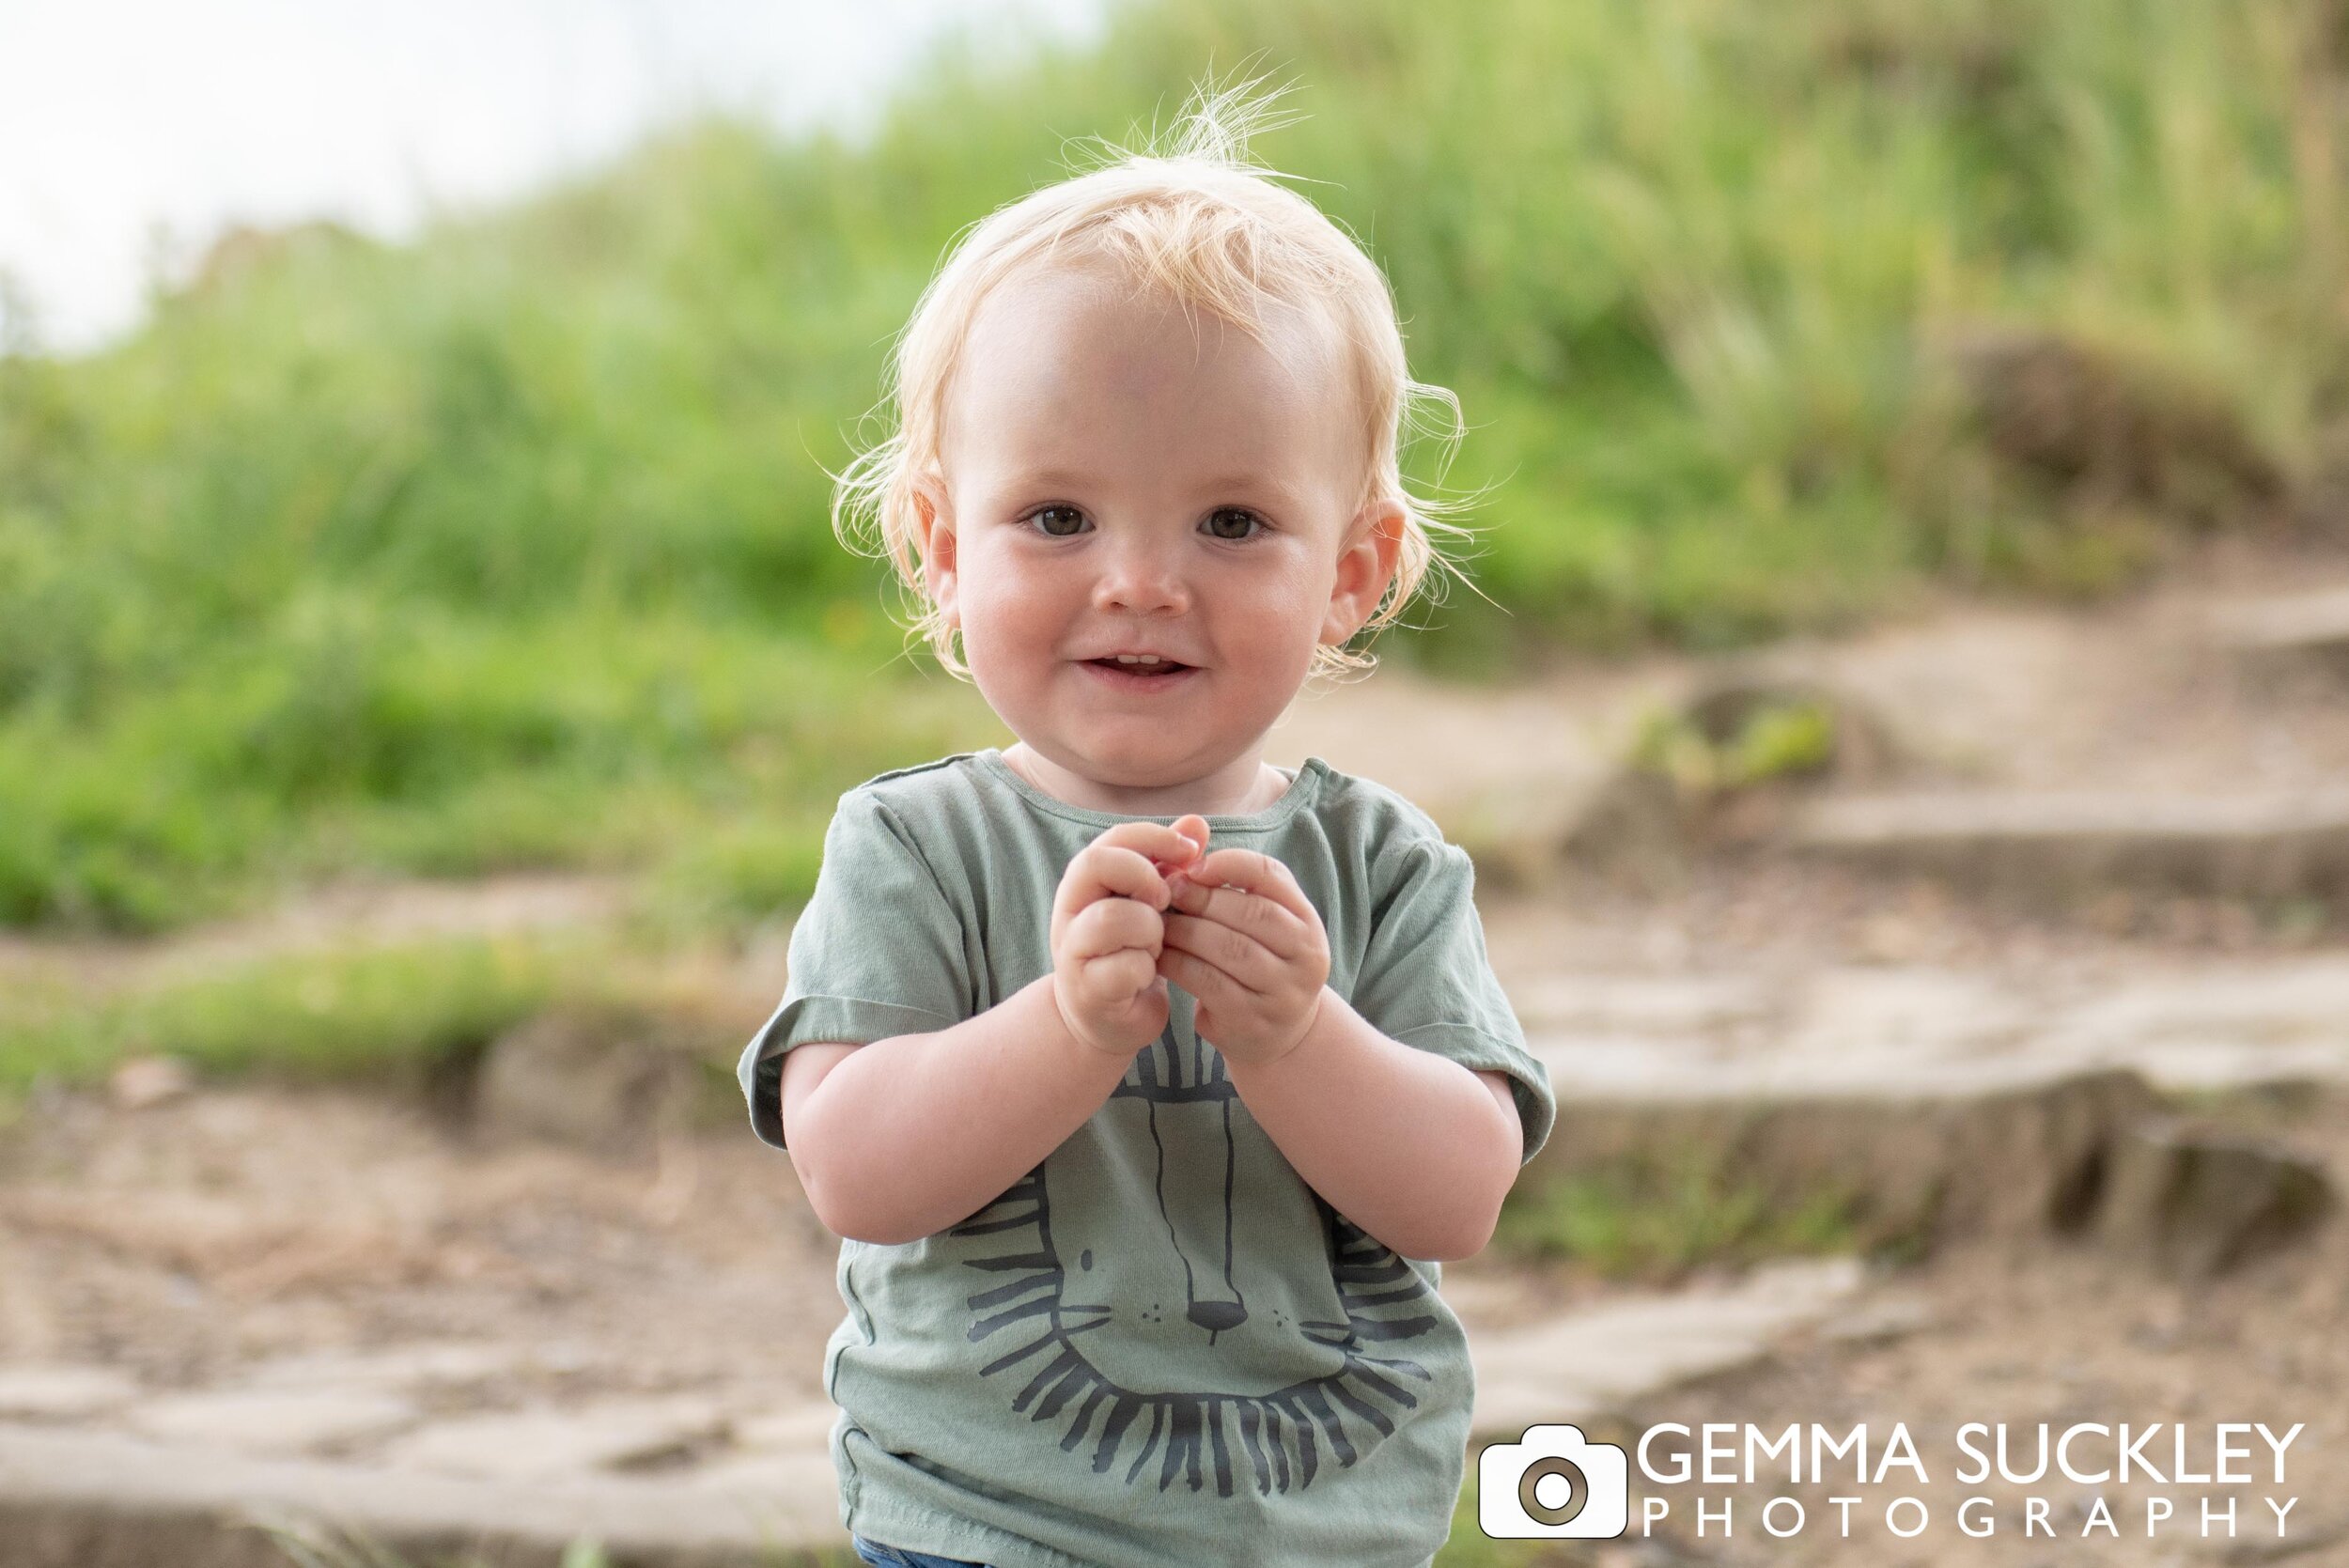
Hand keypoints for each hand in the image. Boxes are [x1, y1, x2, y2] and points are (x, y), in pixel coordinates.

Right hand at [1049, 815, 1209, 1055]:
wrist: (1108, 1016)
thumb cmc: (1131, 950)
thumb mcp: (1150, 902)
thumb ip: (1169, 862)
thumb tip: (1197, 823)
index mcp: (1087, 880)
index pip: (1113, 838)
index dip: (1155, 838)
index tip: (1192, 853)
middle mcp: (1070, 908)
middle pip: (1096, 863)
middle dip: (1143, 876)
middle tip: (1165, 900)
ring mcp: (1072, 949)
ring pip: (1112, 917)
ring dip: (1148, 929)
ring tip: (1155, 944)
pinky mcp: (1086, 988)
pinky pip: (1124, 967)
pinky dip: (1145, 970)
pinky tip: (1146, 975)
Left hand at [1157, 847, 1329, 1066]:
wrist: (1279, 1035)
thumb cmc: (1260, 962)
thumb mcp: (1262, 924)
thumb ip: (1235, 884)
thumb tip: (1189, 837)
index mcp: (1308, 921)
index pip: (1272, 875)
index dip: (1229, 864)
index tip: (1195, 866)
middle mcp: (1306, 956)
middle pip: (1251, 913)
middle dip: (1202, 898)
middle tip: (1165, 891)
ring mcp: (1283, 992)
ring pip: (1228, 949)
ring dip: (1185, 930)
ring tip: (1157, 922)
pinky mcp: (1252, 1021)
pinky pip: (1208, 983)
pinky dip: (1178, 963)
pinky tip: (1159, 955)